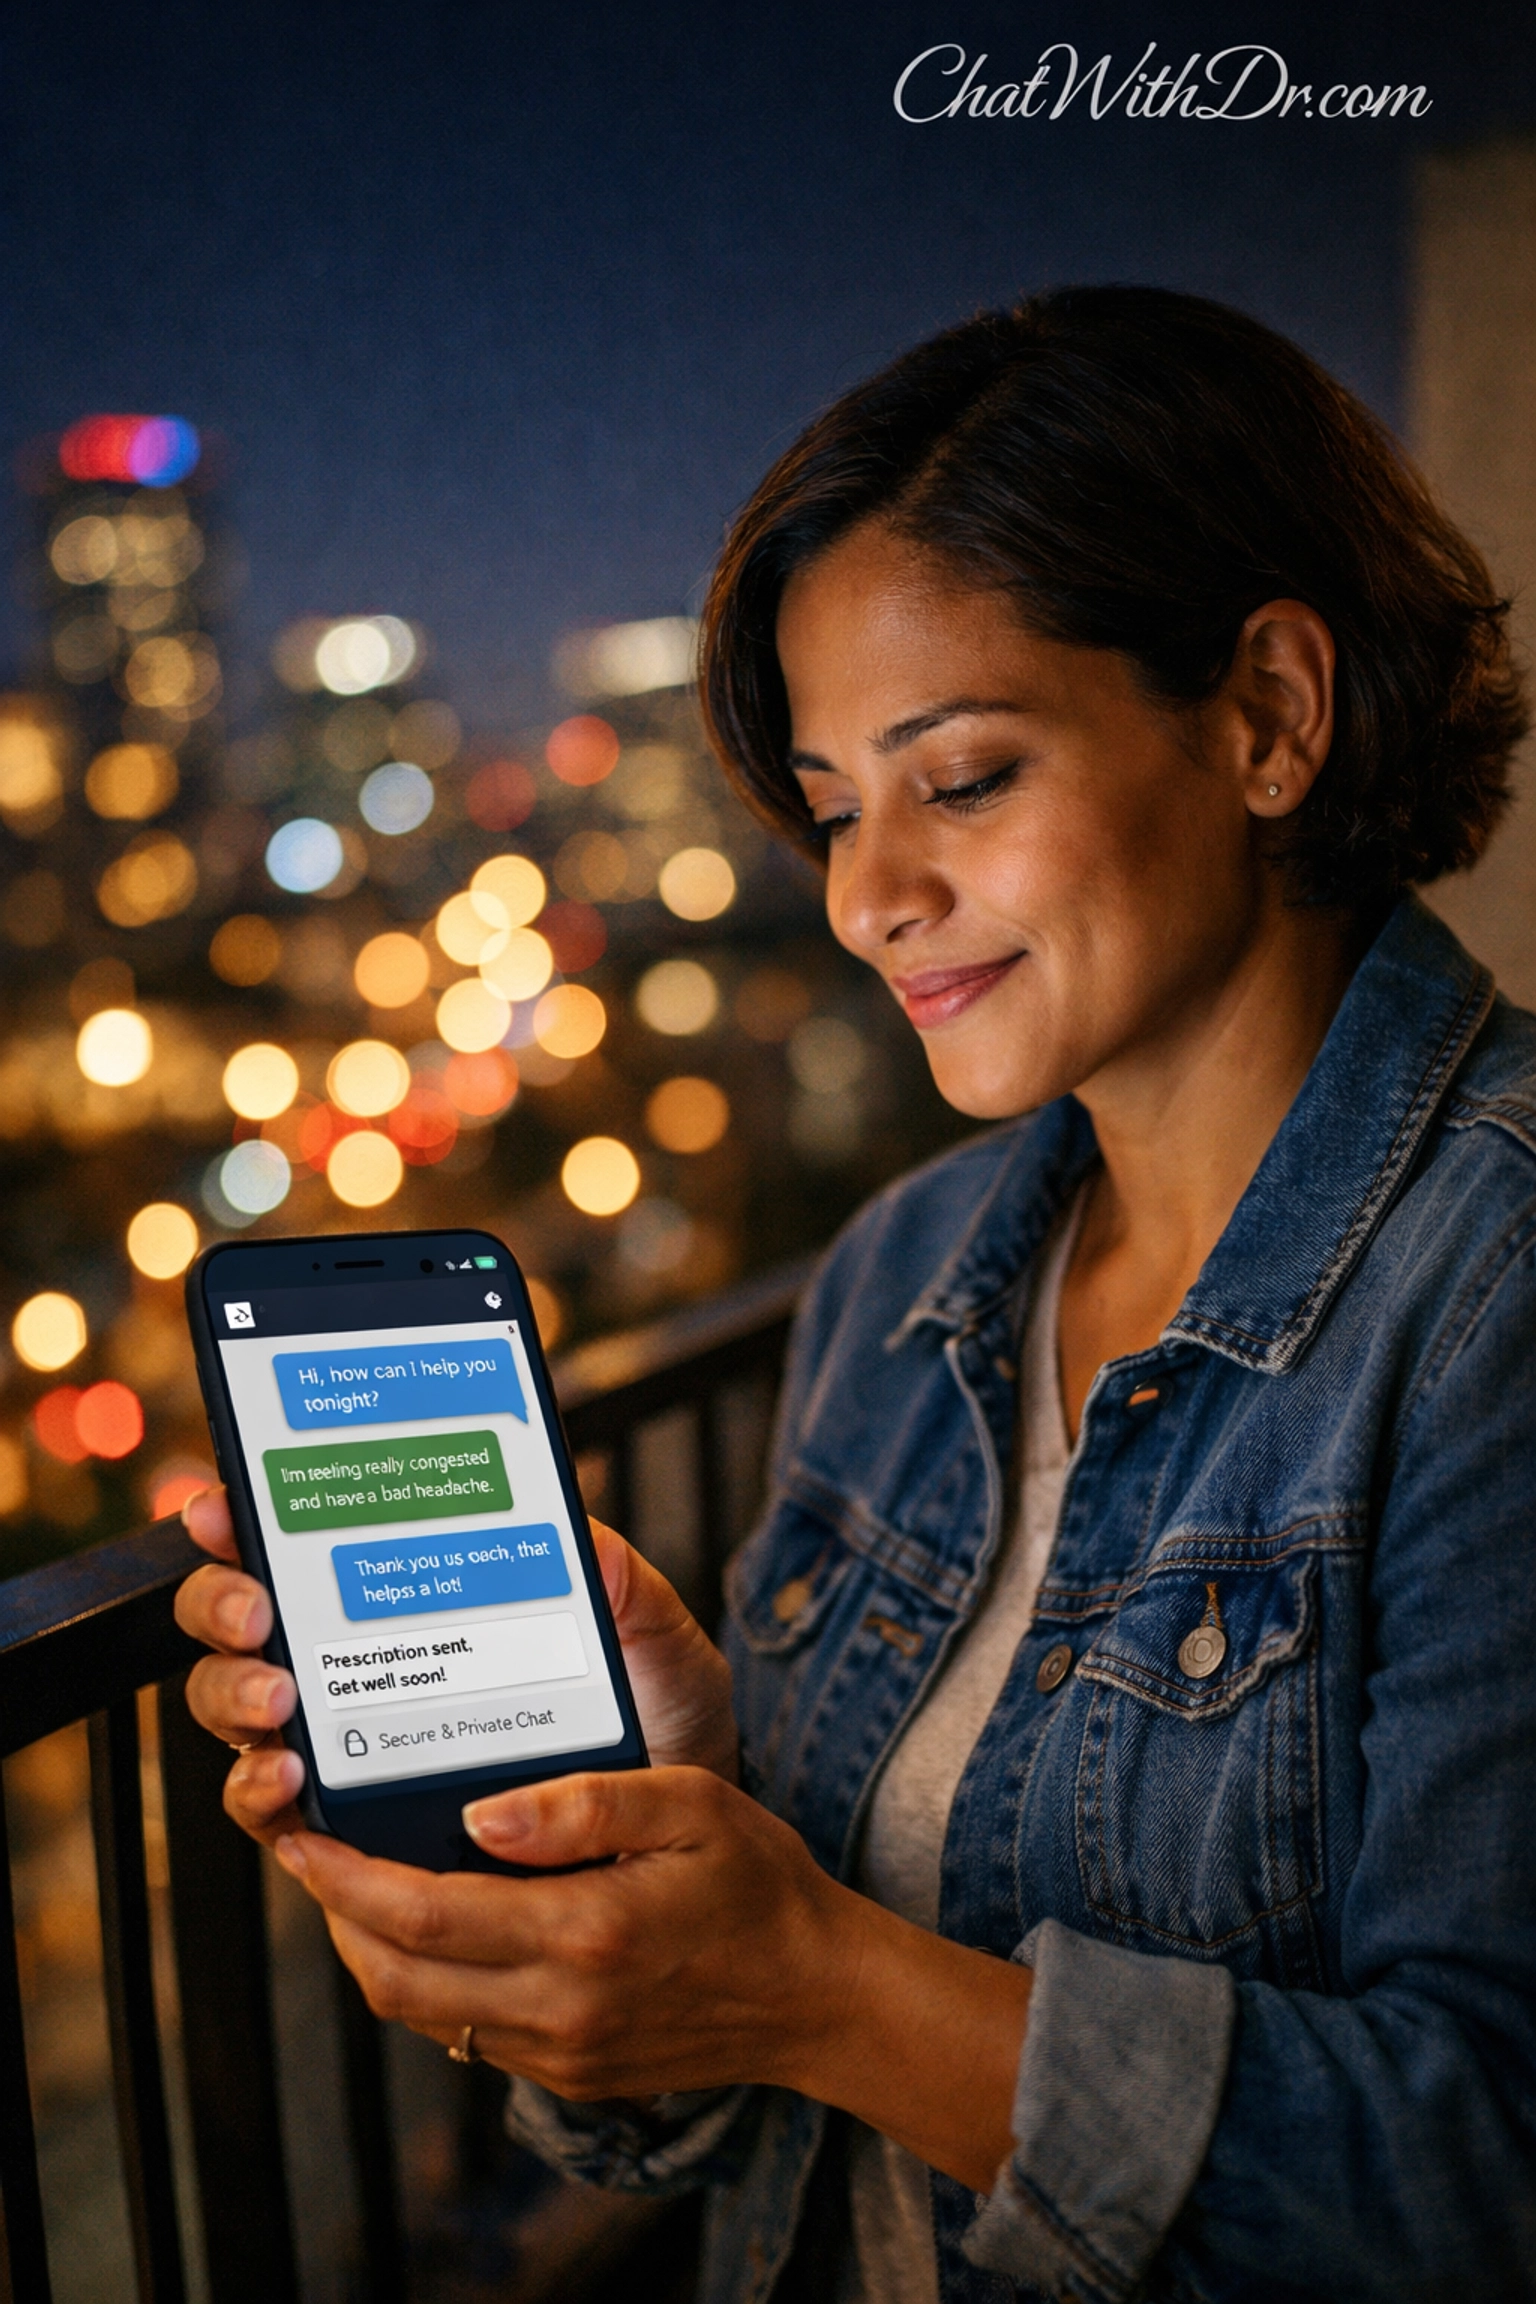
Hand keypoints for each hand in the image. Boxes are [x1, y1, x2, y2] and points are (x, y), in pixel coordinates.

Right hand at [173, 1486, 738, 1846]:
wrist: (673, 1840)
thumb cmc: (652, 1720)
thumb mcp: (648, 1637)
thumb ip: (619, 1579)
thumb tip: (580, 1531)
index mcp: (414, 1595)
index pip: (309, 1545)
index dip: (250, 1519)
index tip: (231, 1505)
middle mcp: (360, 1664)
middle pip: (242, 1622)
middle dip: (223, 1603)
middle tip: (259, 1608)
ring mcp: (345, 1744)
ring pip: (237, 1710)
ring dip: (235, 1695)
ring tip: (281, 1699)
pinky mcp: (351, 1829)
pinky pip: (274, 1815)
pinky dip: (261, 1794)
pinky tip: (291, 1779)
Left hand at [276, 1762, 1029, 2191]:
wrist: (818, 1997)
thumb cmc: (760, 1885)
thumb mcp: (691, 1806)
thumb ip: (584, 1805)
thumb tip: (478, 1815)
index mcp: (586, 1934)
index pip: (423, 1913)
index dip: (344, 1877)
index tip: (300, 1833)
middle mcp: (561, 2008)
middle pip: (397, 1975)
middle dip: (335, 1914)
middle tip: (308, 1849)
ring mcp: (561, 2052)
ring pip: (421, 2011)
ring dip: (371, 1950)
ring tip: (354, 1882)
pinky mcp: (569, 2073)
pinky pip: (466, 2031)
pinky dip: (426, 1980)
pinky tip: (432, 1924)